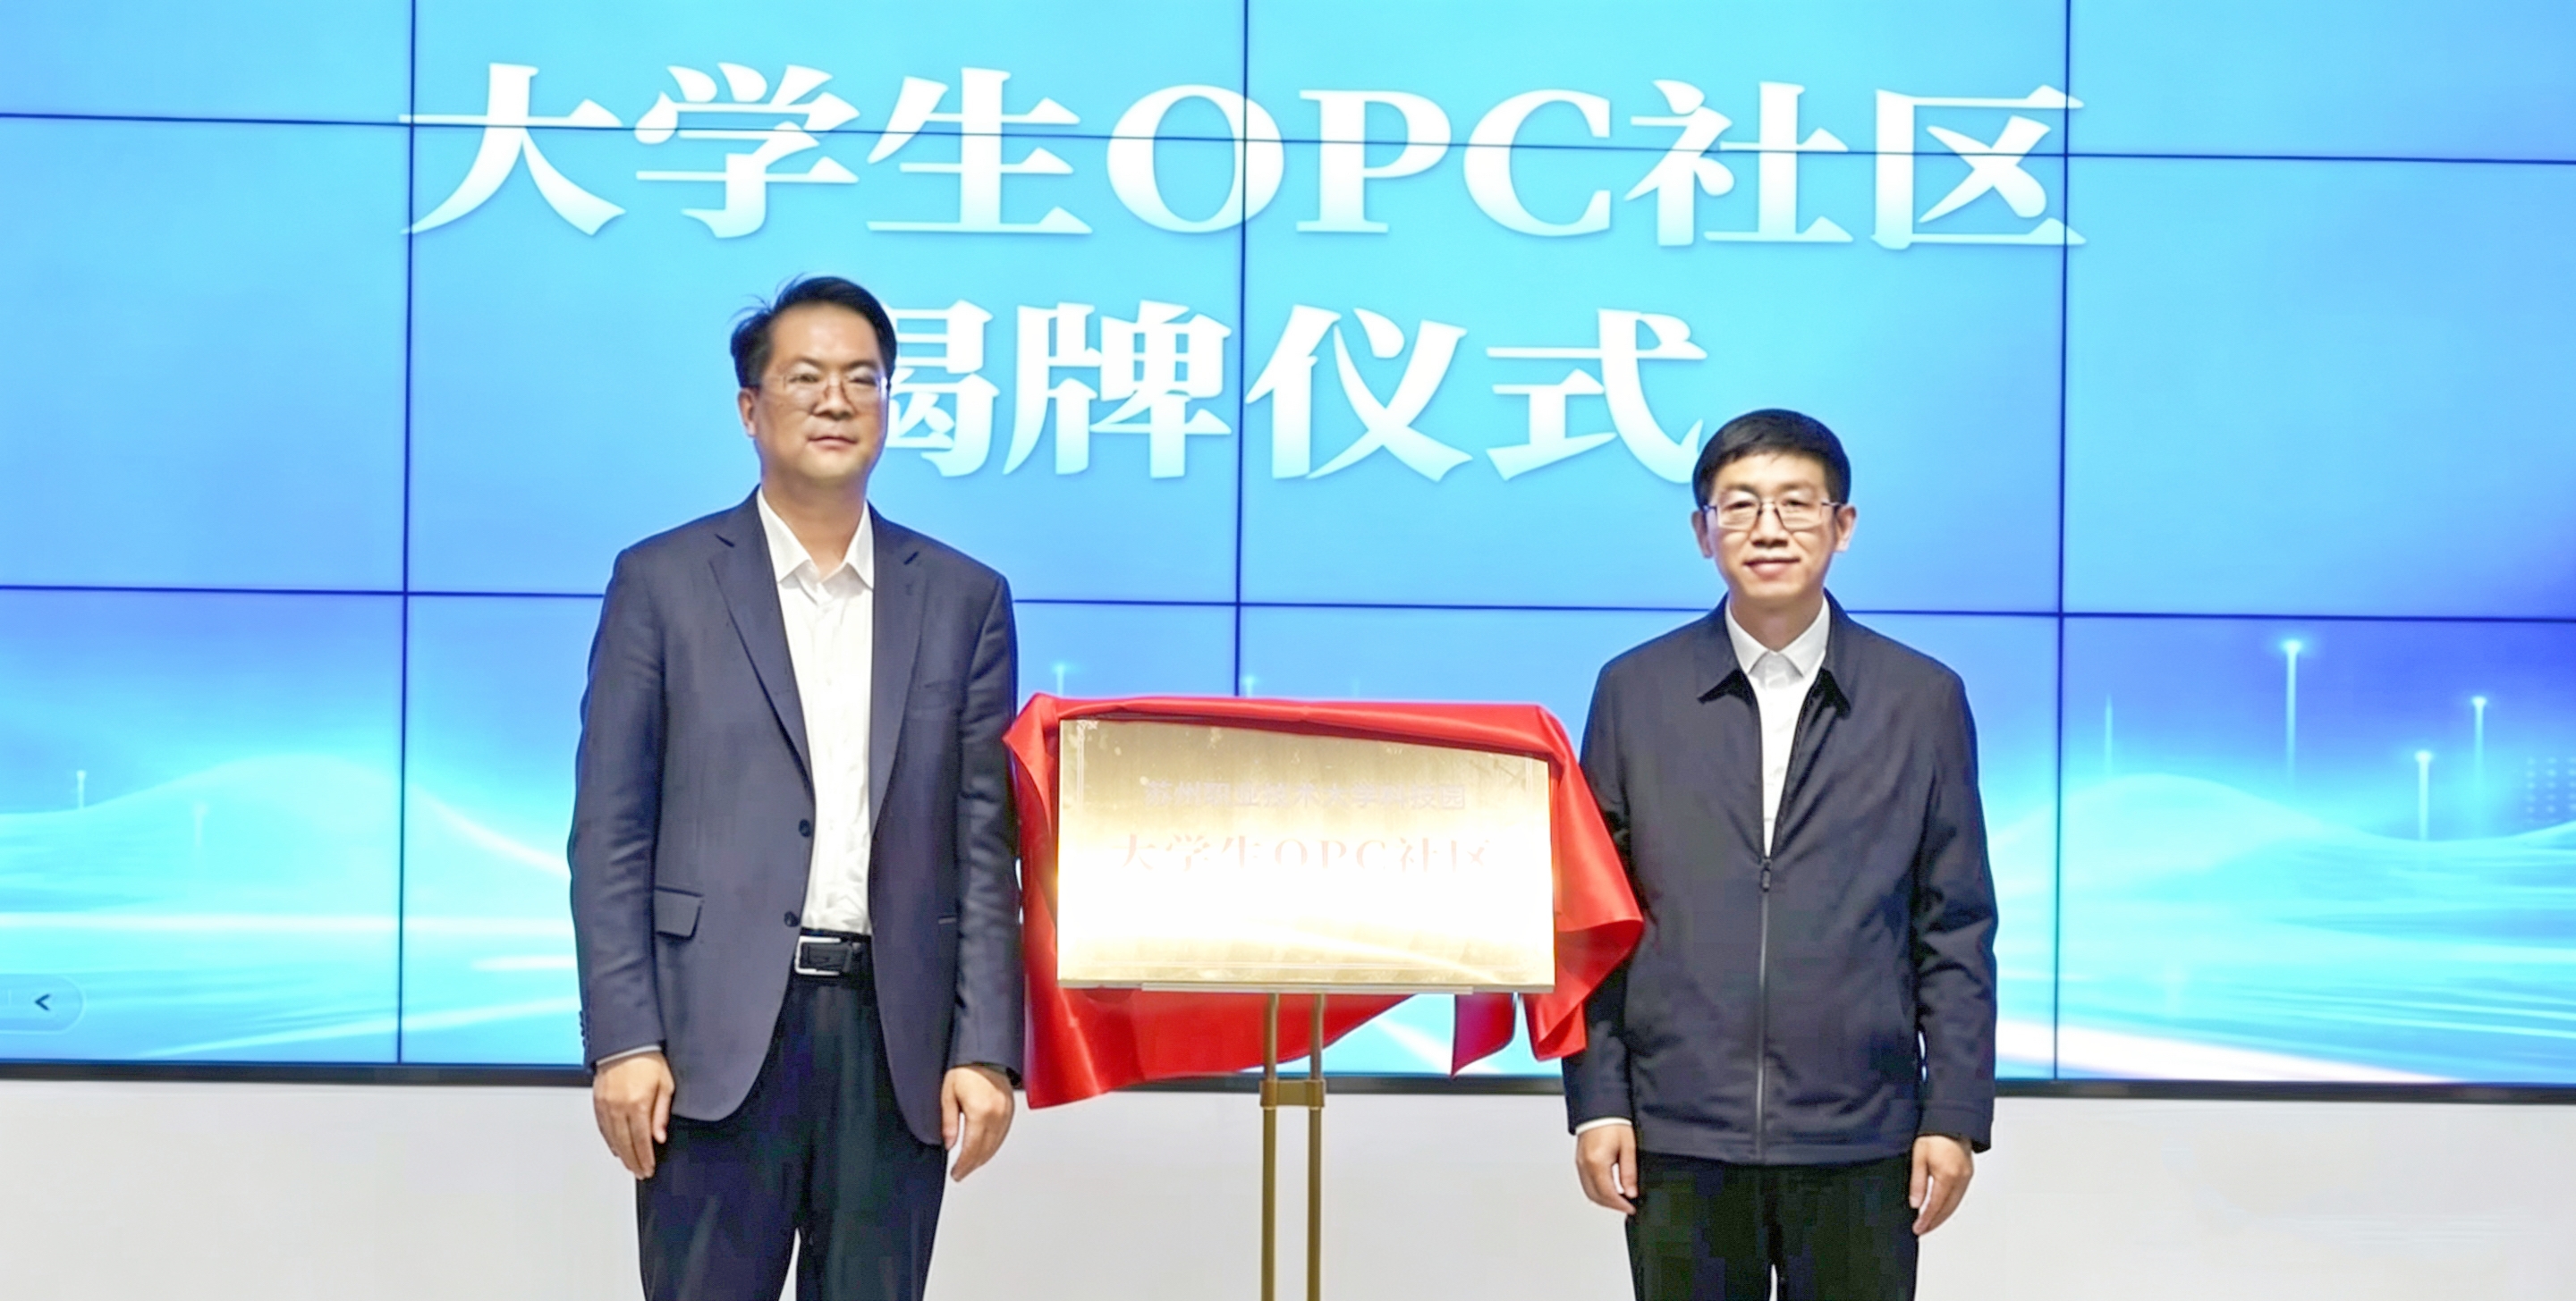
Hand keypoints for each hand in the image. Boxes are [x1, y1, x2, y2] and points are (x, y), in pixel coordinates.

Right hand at [592, 1051, 674, 1179]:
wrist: (626, 1042)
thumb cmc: (649, 1059)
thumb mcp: (666, 1084)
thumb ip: (661, 1113)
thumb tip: (659, 1137)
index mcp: (637, 1104)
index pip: (640, 1140)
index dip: (645, 1158)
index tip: (648, 1168)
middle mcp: (618, 1107)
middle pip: (625, 1144)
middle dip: (633, 1161)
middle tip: (640, 1173)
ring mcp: (605, 1105)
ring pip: (612, 1138)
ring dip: (621, 1154)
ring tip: (630, 1165)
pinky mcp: (598, 1101)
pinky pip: (602, 1127)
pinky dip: (609, 1140)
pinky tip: (616, 1148)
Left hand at [941, 1064, 1014, 1181]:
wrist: (984, 1053)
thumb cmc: (965, 1068)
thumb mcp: (948, 1094)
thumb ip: (949, 1122)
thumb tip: (950, 1144)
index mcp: (980, 1111)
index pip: (972, 1149)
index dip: (963, 1165)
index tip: (956, 1173)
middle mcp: (997, 1114)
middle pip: (986, 1151)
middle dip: (972, 1165)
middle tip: (961, 1173)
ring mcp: (1006, 1112)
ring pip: (996, 1145)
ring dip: (983, 1158)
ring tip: (971, 1165)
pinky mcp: (1011, 1110)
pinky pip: (1003, 1135)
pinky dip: (993, 1146)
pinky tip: (985, 1150)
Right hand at [1575, 1122, 1637, 1214]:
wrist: (1600, 1108)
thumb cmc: (1614, 1123)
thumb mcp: (1628, 1147)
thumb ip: (1629, 1172)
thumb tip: (1631, 1192)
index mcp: (1597, 1162)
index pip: (1607, 1193)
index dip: (1620, 1205)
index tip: (1631, 1208)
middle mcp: (1585, 1164)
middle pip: (1595, 1197)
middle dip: (1612, 1206)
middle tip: (1626, 1206)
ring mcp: (1580, 1163)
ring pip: (1589, 1192)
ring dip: (1604, 1200)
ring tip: (1620, 1200)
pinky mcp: (1579, 1161)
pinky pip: (1586, 1183)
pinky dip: (1597, 1191)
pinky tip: (1609, 1189)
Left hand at [1909, 1134, 1974, 1234]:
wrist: (1950, 1121)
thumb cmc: (1933, 1135)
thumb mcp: (1918, 1157)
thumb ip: (1918, 1183)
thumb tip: (1916, 1204)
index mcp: (1947, 1175)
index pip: (1936, 1205)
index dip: (1927, 1220)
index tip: (1918, 1229)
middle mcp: (1961, 1178)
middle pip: (1948, 1209)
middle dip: (1935, 1222)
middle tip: (1923, 1230)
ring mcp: (1967, 1176)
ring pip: (1955, 1204)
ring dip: (1943, 1216)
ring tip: (1930, 1224)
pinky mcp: (1969, 1173)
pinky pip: (1959, 1196)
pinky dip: (1950, 1206)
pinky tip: (1941, 1209)